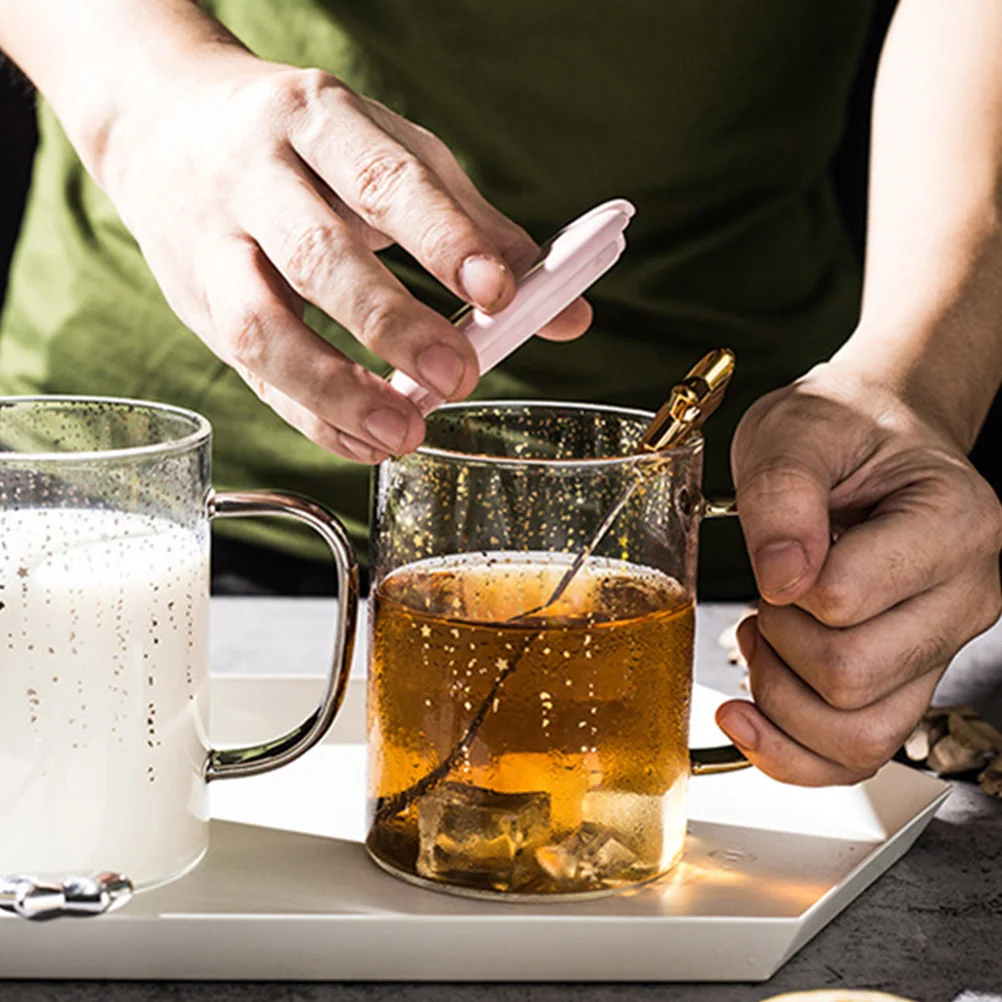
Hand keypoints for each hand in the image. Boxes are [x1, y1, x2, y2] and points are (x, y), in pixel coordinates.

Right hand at [97, 50, 589, 461]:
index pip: (381, 177)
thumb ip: (476, 229)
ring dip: (336, 389)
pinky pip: (251, 373)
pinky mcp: (197, 304)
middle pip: (317, 255)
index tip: (500, 291)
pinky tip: (364, 442)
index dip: (443, 237)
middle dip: (392, 323)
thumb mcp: (390, 154)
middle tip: (457, 377)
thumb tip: (566, 310)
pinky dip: (311, 417)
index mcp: (316, 120)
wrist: (167, 126)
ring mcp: (214, 243)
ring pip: (261, 325)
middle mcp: (254, 175)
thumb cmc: (306, 146)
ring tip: (404, 431)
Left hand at [715, 361, 1001, 784]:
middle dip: (777, 645)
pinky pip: (858, 756)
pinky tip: (751, 715)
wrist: (874, 435)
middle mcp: (966, 594)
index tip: (775, 554)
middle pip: (851, 677)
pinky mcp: (909, 678)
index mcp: (953, 521)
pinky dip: (793, 752)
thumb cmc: (841, 429)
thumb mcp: (794, 429)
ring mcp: (941, 645)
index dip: (782, 586)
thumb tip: (782, 579)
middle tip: (765, 598)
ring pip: (858, 736)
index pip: (844, 598)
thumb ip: (783, 494)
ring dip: (780, 701)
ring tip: (764, 638)